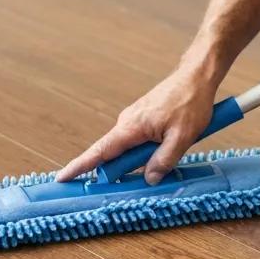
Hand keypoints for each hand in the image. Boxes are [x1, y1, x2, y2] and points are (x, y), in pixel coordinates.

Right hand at [56, 67, 216, 183]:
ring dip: (140, 160)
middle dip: (120, 171)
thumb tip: (149, 178)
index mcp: (131, 126)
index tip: (62, 177)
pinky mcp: (143, 119)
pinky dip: (145, 151)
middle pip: (113, 155)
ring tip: (166, 153)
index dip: (80, 166)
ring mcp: (134, 120)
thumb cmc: (190, 102)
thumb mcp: (183, 137)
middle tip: (137, 182)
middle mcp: (127, 122)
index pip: (100, 151)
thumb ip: (164, 160)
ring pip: (128, 149)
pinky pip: (137, 141)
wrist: (197, 76)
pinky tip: (167, 147)